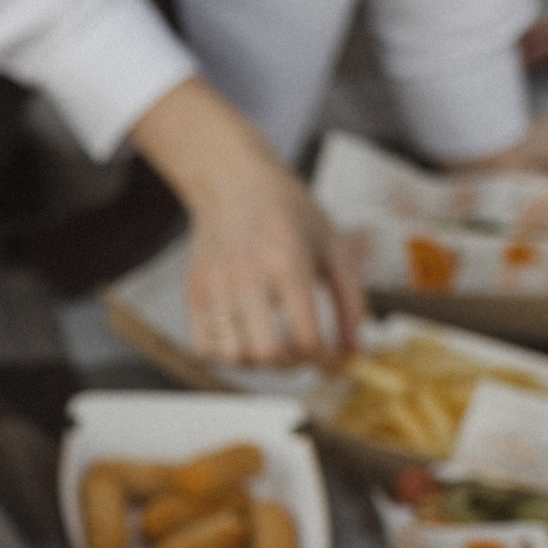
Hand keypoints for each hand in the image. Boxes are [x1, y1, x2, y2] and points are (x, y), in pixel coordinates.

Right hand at [131, 77, 363, 367]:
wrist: (233, 182)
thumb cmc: (290, 214)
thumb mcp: (334, 248)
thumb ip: (351, 303)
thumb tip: (354, 353)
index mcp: (287, 262)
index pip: (307, 336)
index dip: (326, 361)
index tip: (333, 362)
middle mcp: (246, 277)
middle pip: (268, 353)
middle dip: (293, 365)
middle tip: (303, 353)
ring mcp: (214, 287)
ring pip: (234, 357)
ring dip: (258, 363)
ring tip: (272, 345)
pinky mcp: (193, 293)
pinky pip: (204, 349)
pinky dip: (226, 357)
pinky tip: (244, 339)